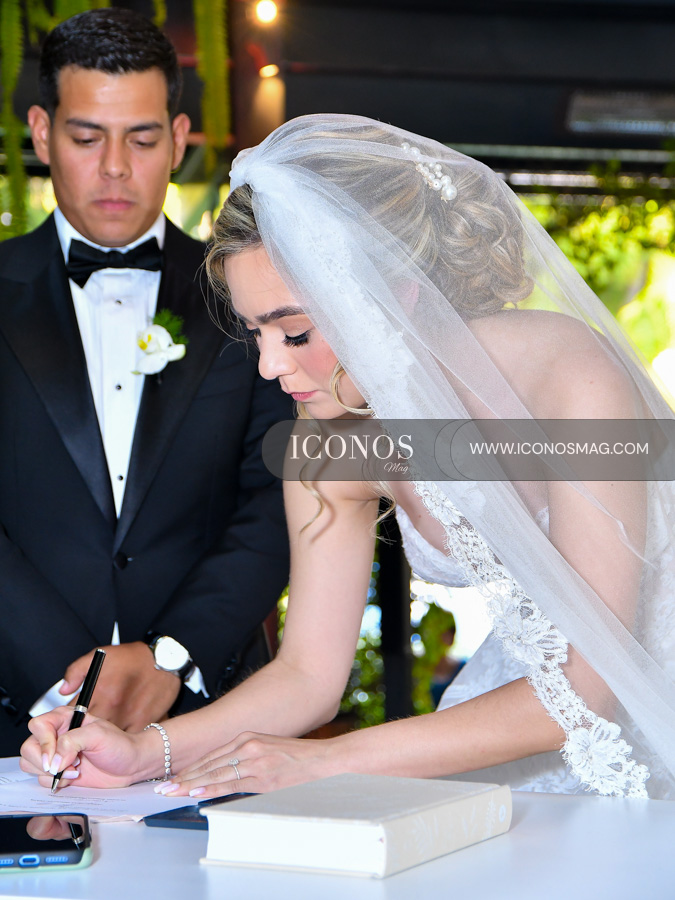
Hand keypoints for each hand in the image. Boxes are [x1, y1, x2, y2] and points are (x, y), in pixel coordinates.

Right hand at [20, 706, 141, 789]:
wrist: (129, 766)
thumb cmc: (119, 745)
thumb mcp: (98, 735)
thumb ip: (72, 742)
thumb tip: (53, 759)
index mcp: (65, 718)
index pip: (38, 725)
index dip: (44, 743)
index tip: (55, 757)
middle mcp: (56, 735)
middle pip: (29, 748)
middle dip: (46, 762)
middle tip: (68, 764)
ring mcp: (55, 755)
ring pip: (30, 765)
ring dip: (52, 773)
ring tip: (74, 769)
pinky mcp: (57, 772)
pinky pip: (41, 780)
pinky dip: (55, 782)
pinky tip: (74, 776)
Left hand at [60, 643, 180, 731]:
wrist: (164, 659)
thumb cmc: (133, 657)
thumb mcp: (100, 656)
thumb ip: (76, 672)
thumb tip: (64, 690)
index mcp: (99, 690)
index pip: (75, 714)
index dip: (70, 720)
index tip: (70, 720)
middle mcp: (113, 705)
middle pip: (89, 731)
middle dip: (84, 732)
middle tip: (84, 730)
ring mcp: (129, 715)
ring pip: (108, 738)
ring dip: (103, 738)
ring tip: (102, 735)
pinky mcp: (144, 721)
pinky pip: (128, 737)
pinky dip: (123, 738)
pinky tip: (120, 735)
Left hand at [157, 732, 336, 798]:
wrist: (324, 760)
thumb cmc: (299, 758)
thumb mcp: (268, 751)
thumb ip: (246, 760)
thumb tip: (224, 776)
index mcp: (248, 737)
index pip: (212, 755)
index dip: (191, 768)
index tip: (174, 777)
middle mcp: (248, 745)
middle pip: (209, 764)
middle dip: (184, 777)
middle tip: (163, 786)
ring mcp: (254, 759)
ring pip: (216, 773)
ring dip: (191, 784)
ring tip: (172, 791)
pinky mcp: (263, 775)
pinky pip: (232, 783)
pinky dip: (211, 788)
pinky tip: (197, 793)